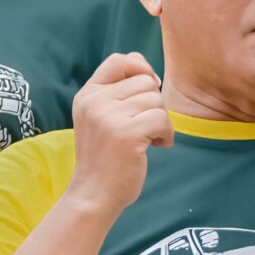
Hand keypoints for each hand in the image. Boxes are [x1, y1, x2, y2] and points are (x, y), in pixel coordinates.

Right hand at [67, 52, 173, 217]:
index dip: (140, 69)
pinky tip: (157, 146)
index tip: (148, 90)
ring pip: (156, 100)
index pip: (119, 60)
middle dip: (154, 103)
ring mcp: (109, 117)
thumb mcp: (99, 118)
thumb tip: (149, 71)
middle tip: (147, 126)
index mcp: (87, 95)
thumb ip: (117, 93)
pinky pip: (162, 119)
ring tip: (150, 139)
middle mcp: (95, 102)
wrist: (93, 194)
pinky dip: (167, 134)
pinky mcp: (126, 134)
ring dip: (162, 121)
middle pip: (145, 81)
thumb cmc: (104, 157)